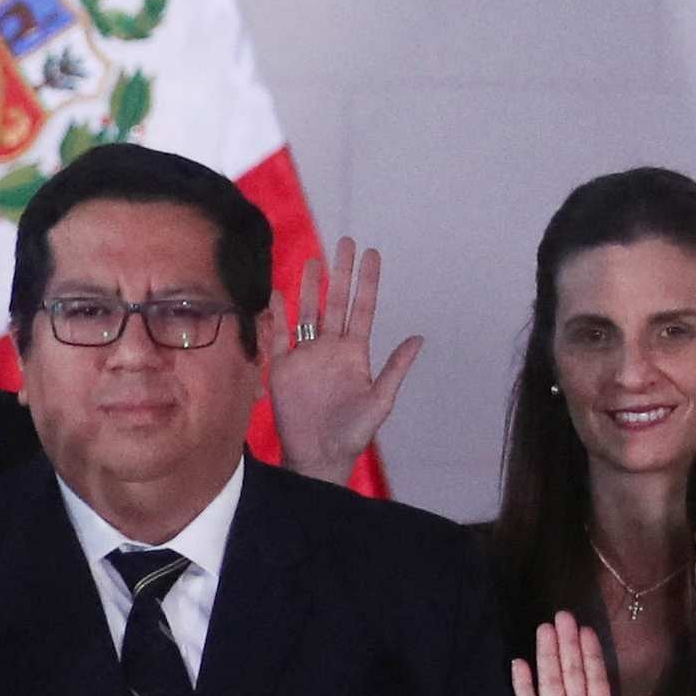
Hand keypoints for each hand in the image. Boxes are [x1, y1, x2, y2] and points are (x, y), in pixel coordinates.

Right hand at [265, 236, 422, 478]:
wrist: (318, 454)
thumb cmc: (352, 432)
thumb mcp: (380, 401)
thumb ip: (395, 368)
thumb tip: (418, 338)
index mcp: (355, 353)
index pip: (363, 308)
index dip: (367, 282)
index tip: (371, 254)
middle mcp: (331, 348)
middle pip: (336, 302)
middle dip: (341, 272)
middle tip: (345, 242)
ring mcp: (306, 355)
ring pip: (308, 312)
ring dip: (311, 286)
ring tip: (314, 259)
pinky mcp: (282, 367)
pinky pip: (278, 335)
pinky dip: (277, 314)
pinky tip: (277, 293)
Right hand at [510, 614, 654, 695]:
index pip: (595, 678)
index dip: (591, 654)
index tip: (588, 630)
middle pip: (571, 672)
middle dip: (568, 644)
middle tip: (564, 616)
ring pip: (550, 681)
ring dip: (548, 655)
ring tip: (545, 629)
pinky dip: (522, 684)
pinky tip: (519, 664)